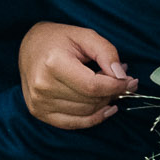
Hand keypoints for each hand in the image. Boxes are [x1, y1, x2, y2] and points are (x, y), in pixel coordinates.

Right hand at [20, 23, 135, 129]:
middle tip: (124, 82)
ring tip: (111, 89)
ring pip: (85, 112)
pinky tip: (106, 109)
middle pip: (90, 100)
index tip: (130, 81)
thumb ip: (106, 53)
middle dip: (112, 93)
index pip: (93, 86)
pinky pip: (73, 124)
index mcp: (53, 64)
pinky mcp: (39, 112)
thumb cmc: (58, 39)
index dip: (116, 86)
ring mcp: (39, 102)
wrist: (29, 46)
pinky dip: (93, 119)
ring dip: (104, 103)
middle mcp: (43, 86)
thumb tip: (122, 77)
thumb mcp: (85, 35)